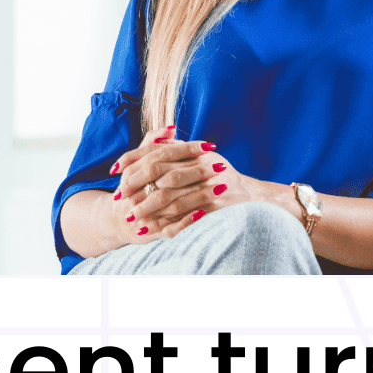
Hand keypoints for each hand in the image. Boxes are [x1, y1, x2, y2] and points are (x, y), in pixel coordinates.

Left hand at [110, 130, 289, 240]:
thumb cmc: (224, 180)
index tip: (116, 171)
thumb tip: (152, 142)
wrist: (256, 199)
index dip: (135, 159)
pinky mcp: (215, 204)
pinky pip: (186, 213)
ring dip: (148, 206)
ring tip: (132, 217)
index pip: (158, 150)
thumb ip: (179, 151)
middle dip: (137, 183)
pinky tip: (153, 230)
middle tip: (120, 196)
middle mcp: (201, 163)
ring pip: (170, 193)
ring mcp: (209, 183)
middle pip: (160, 169)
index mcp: (195, 151)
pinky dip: (167, 222)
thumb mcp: (203, 160)